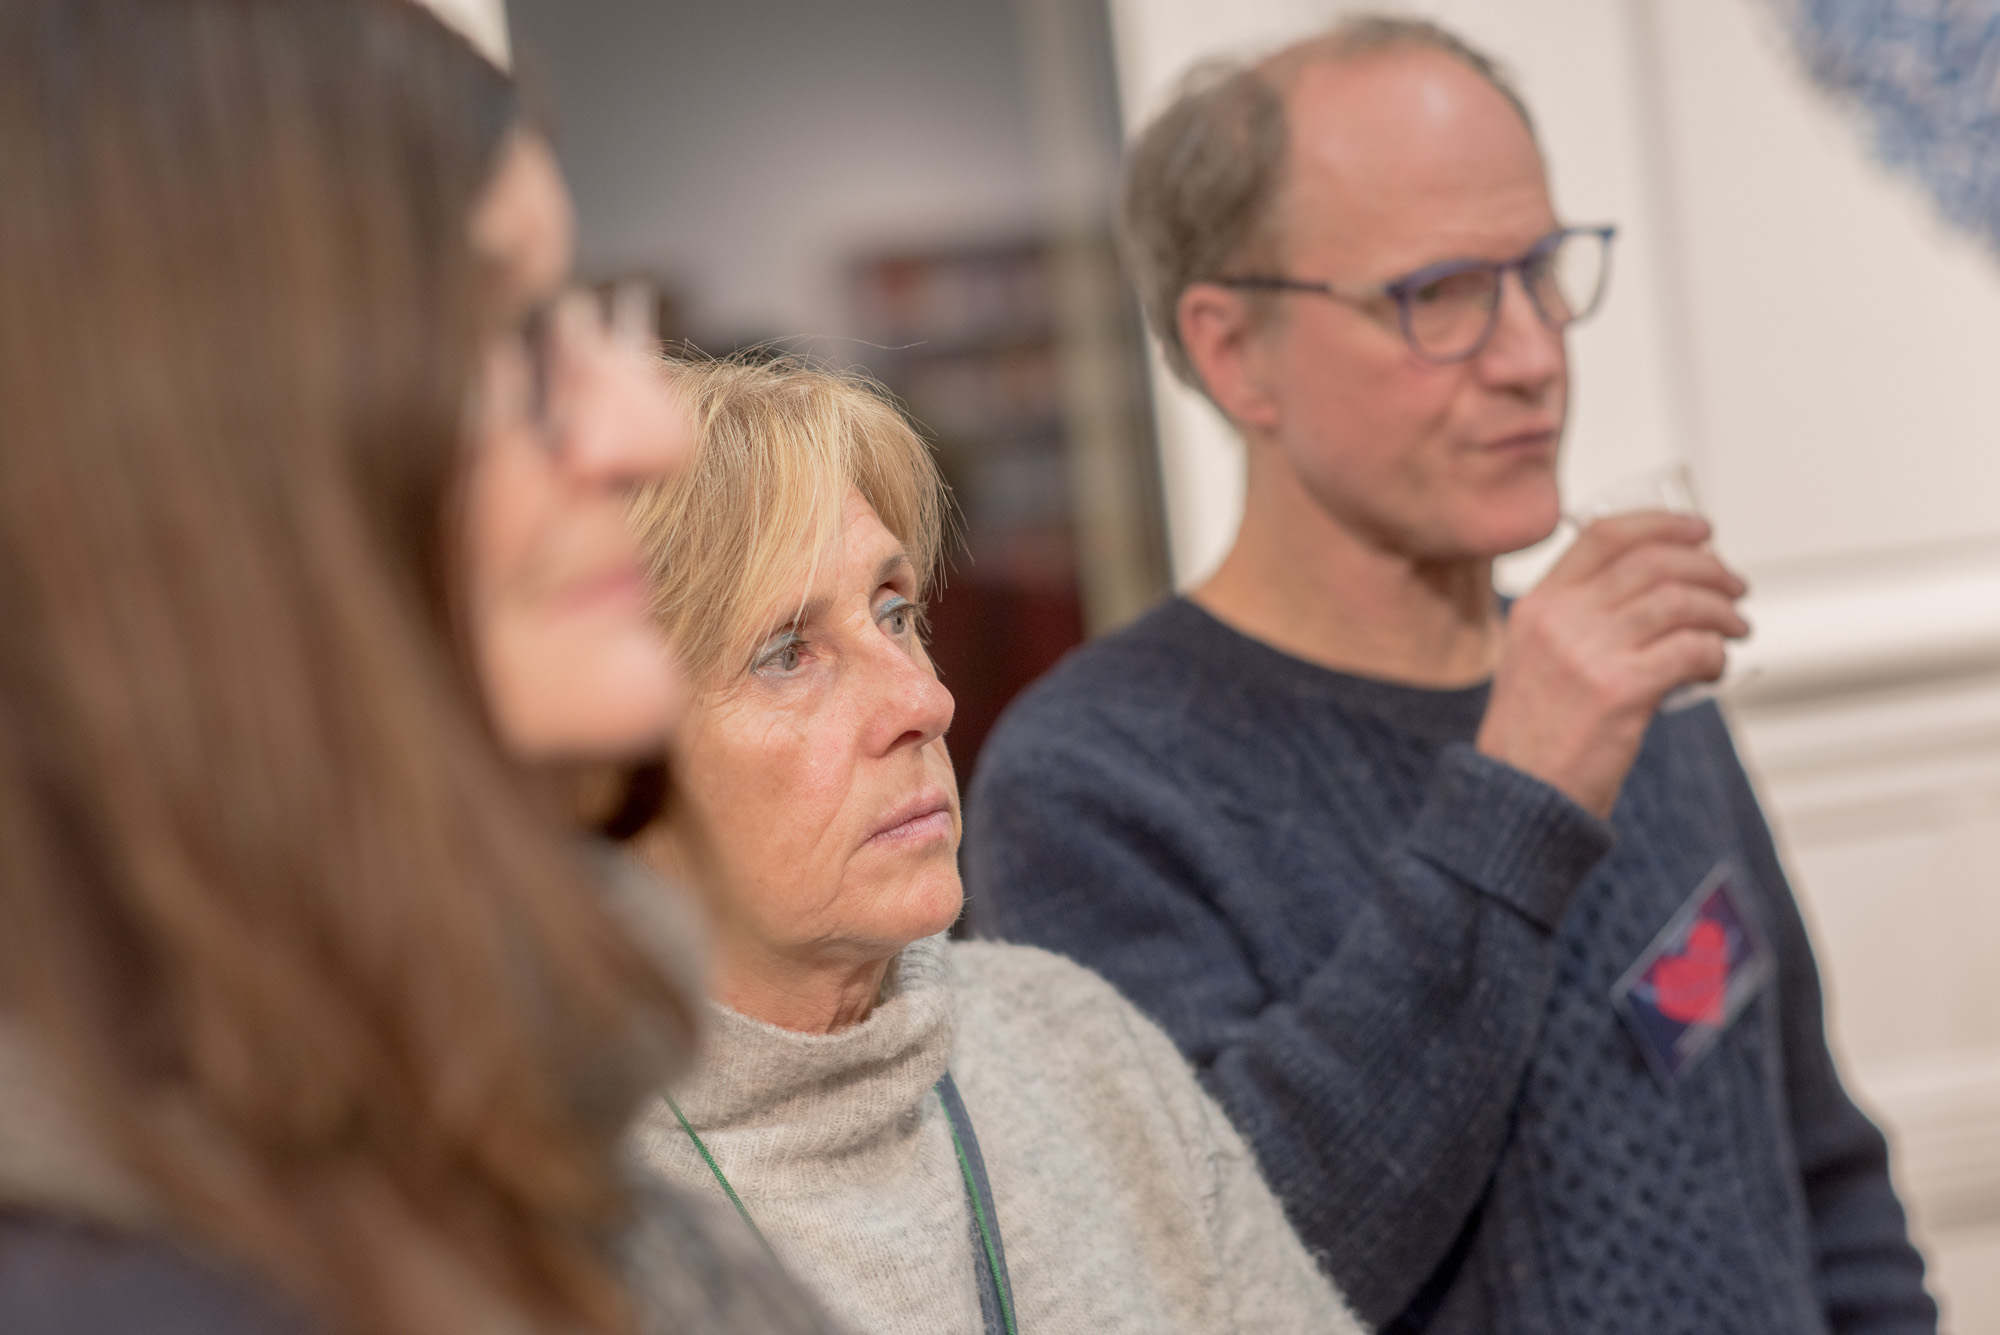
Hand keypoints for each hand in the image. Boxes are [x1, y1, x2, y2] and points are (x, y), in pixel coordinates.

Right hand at [1475, 512, 1748, 817]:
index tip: (1699, 532)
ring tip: (1735, 629)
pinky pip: (1692, 650)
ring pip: (1680, 601)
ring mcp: (1589, 653)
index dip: (1662, 524)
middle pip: (1653, 562)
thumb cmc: (1534, 737)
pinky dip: (1716, 655)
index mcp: (1538, 605)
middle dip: (1708, 569)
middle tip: (1733, 588)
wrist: (1517, 797)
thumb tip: (1660, 594)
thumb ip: (1580, 620)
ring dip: (1722, 611)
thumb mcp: (1536, 660)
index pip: (1605, 535)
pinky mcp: (1621, 690)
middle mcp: (1560, 619)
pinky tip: (1713, 669)